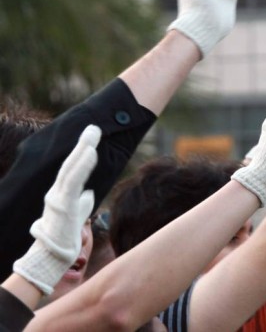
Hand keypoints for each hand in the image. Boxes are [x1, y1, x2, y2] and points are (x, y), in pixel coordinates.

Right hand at [13, 125, 99, 294]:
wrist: (50, 258)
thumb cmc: (63, 238)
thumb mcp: (77, 216)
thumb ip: (82, 203)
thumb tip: (88, 193)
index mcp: (62, 193)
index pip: (72, 168)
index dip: (82, 152)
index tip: (91, 137)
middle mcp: (57, 192)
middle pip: (71, 163)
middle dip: (83, 144)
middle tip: (94, 127)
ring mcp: (58, 198)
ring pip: (71, 168)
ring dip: (83, 150)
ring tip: (94, 134)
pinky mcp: (63, 205)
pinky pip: (73, 181)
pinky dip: (82, 165)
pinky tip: (91, 153)